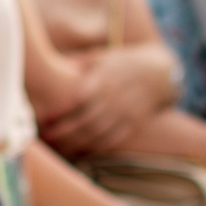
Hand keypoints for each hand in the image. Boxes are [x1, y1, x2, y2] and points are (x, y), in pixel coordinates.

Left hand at [40, 49, 173, 156]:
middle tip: (46, 136)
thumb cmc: (124, 62)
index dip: (60, 110)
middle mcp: (116, 98)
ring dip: (76, 143)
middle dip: (63, 131)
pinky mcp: (134, 124)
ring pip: (97, 133)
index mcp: (106, 79)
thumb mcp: (103, 56)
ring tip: (59, 146)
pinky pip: (112, 139)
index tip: (44, 116)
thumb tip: (50, 64)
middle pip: (85, 120)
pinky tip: (80, 149)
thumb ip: (79, 62)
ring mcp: (126, 113)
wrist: (161, 73)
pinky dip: (94, 147)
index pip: (78, 98)